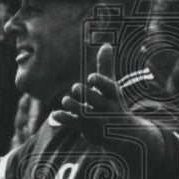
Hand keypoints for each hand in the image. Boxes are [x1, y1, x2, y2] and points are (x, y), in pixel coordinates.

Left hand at [53, 44, 162, 173]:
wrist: (123, 134)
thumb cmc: (113, 104)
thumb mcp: (111, 86)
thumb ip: (106, 66)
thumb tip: (106, 44)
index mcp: (114, 95)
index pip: (109, 88)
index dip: (100, 82)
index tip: (91, 77)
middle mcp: (107, 109)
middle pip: (97, 101)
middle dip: (87, 94)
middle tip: (76, 87)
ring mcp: (98, 121)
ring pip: (86, 114)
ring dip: (75, 107)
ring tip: (65, 100)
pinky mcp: (89, 131)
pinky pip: (76, 125)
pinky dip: (65, 119)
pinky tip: (55, 114)